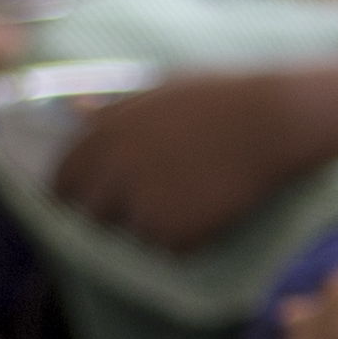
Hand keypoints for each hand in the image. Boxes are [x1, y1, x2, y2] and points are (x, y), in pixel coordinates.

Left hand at [48, 72, 312, 249]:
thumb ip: (113, 107)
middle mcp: (115, 170)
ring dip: (158, 227)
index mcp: (104, 133)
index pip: (64, 178)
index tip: (90, 200)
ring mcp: (142, 203)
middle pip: (92, 215)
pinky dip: (190, 239)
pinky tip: (213, 212)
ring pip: (134, 235)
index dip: (74, 193)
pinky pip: (170, 249)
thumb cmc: (221, 98)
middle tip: (151, 209)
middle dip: (116, 215)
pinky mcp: (174, 230)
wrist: (272, 120)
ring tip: (194, 202)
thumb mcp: (159, 89)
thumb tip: (74, 111)